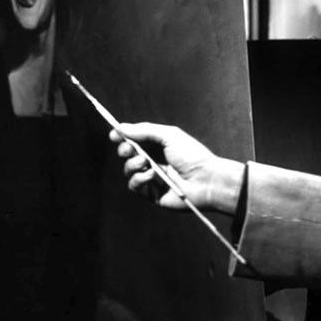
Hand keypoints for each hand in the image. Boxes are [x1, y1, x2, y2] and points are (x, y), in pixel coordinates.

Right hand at [110, 122, 243, 213]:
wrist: (206, 179)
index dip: (122, 137)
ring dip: (132, 164)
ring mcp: (151, 178)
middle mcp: (153, 160)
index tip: (114, 134)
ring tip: (146, 162)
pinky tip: (153, 175)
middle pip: (127, 154)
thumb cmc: (192, 155)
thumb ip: (144, 131)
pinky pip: (134, 186)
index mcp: (158, 145)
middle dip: (124, 149)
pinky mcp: (151, 193)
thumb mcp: (169, 136)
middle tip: (129, 149)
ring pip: (128, 170)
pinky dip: (140, 178)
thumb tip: (120, 127)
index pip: (134, 140)